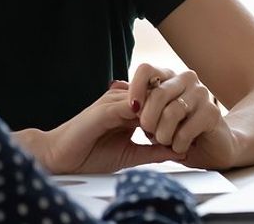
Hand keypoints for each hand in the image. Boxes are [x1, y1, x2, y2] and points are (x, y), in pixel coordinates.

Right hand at [30, 81, 183, 173]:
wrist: (58, 158)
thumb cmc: (91, 155)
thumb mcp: (130, 155)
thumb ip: (154, 152)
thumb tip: (181, 152)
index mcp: (131, 108)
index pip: (162, 102)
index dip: (179, 112)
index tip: (195, 125)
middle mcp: (124, 100)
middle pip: (160, 95)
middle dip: (177, 109)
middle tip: (193, 122)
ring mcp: (114, 101)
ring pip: (149, 97)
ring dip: (166, 110)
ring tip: (182, 124)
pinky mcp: (105, 109)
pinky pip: (131, 105)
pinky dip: (147, 114)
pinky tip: (158, 126)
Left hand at [128, 64, 235, 168]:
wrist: (210, 150)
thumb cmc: (177, 132)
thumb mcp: (153, 118)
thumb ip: (138, 104)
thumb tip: (113, 84)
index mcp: (170, 77)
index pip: (146, 69)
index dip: (135, 88)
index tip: (131, 110)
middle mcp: (187, 79)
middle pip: (158, 93)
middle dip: (148, 120)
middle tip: (149, 133)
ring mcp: (202, 93)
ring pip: (172, 112)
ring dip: (163, 135)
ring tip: (166, 142)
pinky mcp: (213, 112)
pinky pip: (185, 130)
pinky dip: (177, 145)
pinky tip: (180, 147)